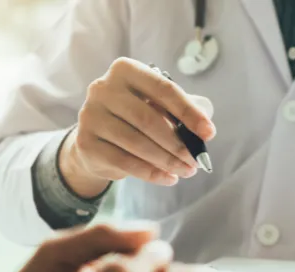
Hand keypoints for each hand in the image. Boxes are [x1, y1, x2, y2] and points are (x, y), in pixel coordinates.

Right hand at [60, 57, 215, 197]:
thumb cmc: (133, 118)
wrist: (96, 140)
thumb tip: (206, 129)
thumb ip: (182, 110)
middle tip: (196, 160)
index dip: (189, 112)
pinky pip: (125, 162)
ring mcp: (90, 115)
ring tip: (186, 170)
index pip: (163, 89)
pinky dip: (151, 173)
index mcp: (125, 70)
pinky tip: (168, 178)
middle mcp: (103, 88)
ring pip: (137, 143)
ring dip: (167, 161)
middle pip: (149, 119)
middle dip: (178, 144)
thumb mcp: (156, 106)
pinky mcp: (85, 143)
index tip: (209, 133)